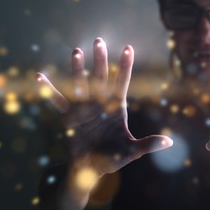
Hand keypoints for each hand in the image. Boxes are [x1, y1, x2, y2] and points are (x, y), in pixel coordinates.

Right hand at [36, 38, 172, 177]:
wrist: (91, 168)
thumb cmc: (114, 157)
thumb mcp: (132, 151)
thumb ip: (148, 144)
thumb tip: (169, 141)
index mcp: (117, 107)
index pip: (122, 83)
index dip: (125, 67)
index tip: (128, 48)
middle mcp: (100, 103)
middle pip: (101, 78)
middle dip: (100, 60)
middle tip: (98, 41)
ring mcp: (84, 108)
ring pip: (81, 85)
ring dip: (77, 70)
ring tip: (76, 52)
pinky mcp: (69, 117)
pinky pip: (58, 102)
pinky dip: (49, 90)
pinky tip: (40, 76)